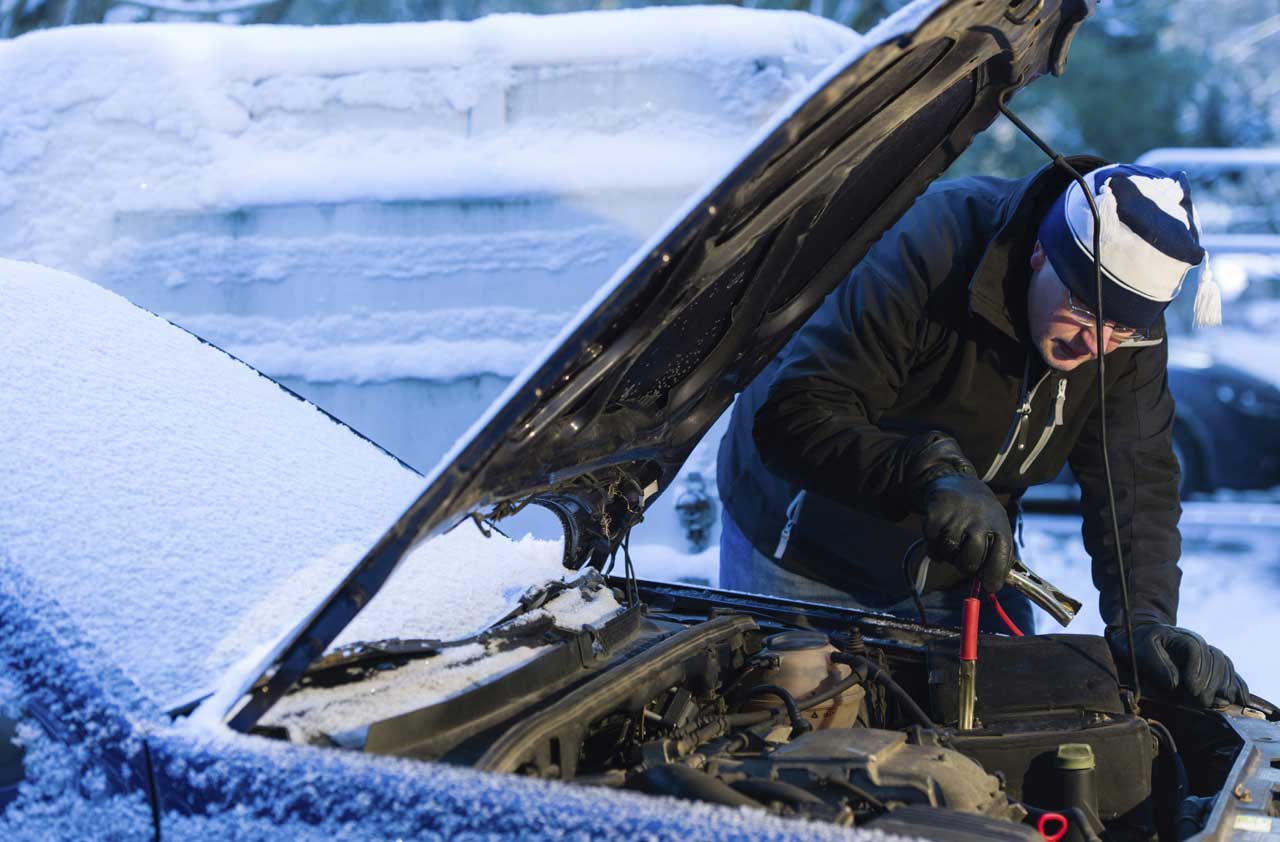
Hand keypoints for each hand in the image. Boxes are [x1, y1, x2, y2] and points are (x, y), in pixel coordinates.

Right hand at [917, 473, 1013, 592]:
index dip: (994, 577)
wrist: (958, 482)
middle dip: (966, 567)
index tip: (990, 587)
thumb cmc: (981, 515)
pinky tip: (940, 536)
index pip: (1000, 559)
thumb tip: (993, 587)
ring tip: (953, 542)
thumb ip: (998, 555)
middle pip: (970, 561)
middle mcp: (980, 521)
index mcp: (999, 526)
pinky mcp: (936, 514)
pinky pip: (932, 543)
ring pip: (949, 553)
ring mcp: (957, 517)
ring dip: (948, 554)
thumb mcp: (997, 527)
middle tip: (964, 561)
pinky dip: (933, 546)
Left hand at [1107, 623, 1248, 707]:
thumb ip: (1154, 663)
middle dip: (1210, 683)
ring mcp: (1208, 654)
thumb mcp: (1139, 649)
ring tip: (1216, 703)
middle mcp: (1200, 643)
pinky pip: (1231, 672)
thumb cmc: (1139, 645)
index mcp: (1181, 637)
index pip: (1196, 650)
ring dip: (1224, 685)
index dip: (1197, 671)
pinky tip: (1241, 698)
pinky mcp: (1213, 666)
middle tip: (1201, 702)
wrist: (1142, 640)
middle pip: (1215, 660)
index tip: (1191, 689)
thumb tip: (1174, 683)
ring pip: (1226, 666)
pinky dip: (1238, 685)